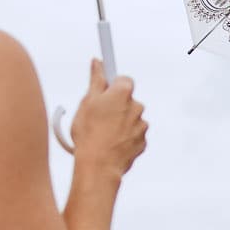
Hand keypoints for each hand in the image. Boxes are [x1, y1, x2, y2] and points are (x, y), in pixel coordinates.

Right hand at [71, 60, 147, 177]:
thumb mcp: (87, 102)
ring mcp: (141, 125)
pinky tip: (110, 143)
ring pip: (129, 118)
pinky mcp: (142, 142)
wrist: (99, 165)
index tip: (104, 87)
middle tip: (97, 115)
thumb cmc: (89, 134)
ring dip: (119, 122)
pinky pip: (132, 135)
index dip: (112, 84)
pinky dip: (123, 137)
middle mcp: (137, 107)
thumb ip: (96, 79)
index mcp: (124, 92)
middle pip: (126, 100)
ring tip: (102, 133)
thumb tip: (98, 63)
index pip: (123, 79)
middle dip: (114, 105)